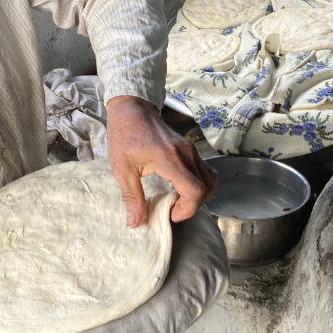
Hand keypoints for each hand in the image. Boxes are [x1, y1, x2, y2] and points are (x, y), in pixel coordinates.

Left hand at [106, 95, 217, 227]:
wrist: (131, 109)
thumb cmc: (124, 136)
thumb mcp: (122, 168)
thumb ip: (132, 197)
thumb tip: (135, 223)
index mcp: (169, 158)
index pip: (195, 190)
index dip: (187, 209)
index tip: (170, 213)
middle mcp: (185, 153)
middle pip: (207, 187)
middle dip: (193, 205)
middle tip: (173, 209)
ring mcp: (190, 149)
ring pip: (210, 179)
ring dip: (199, 195)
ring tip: (178, 200)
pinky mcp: (190, 147)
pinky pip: (204, 170)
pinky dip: (199, 184)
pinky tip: (180, 187)